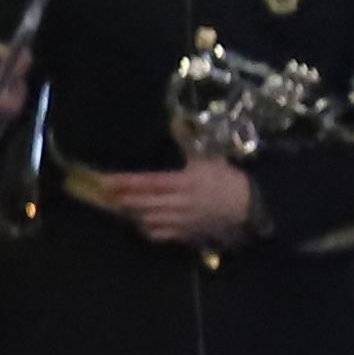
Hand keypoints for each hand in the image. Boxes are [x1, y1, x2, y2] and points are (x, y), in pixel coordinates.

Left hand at [88, 157, 257, 246]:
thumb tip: (176, 120)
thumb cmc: (227, 180)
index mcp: (184, 182)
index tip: (106, 181)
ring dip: (133, 213)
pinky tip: (142, 222)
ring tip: (119, 206)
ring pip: (150, 219)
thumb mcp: (209, 157)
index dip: (126, 182)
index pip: (148, 182)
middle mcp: (179, 203)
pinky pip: (162, 234)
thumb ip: (188, 140)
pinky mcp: (187, 234)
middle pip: (144, 202)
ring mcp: (182, 221)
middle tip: (103, 195)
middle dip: (123, 199)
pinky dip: (149, 229)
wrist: (250, 208)